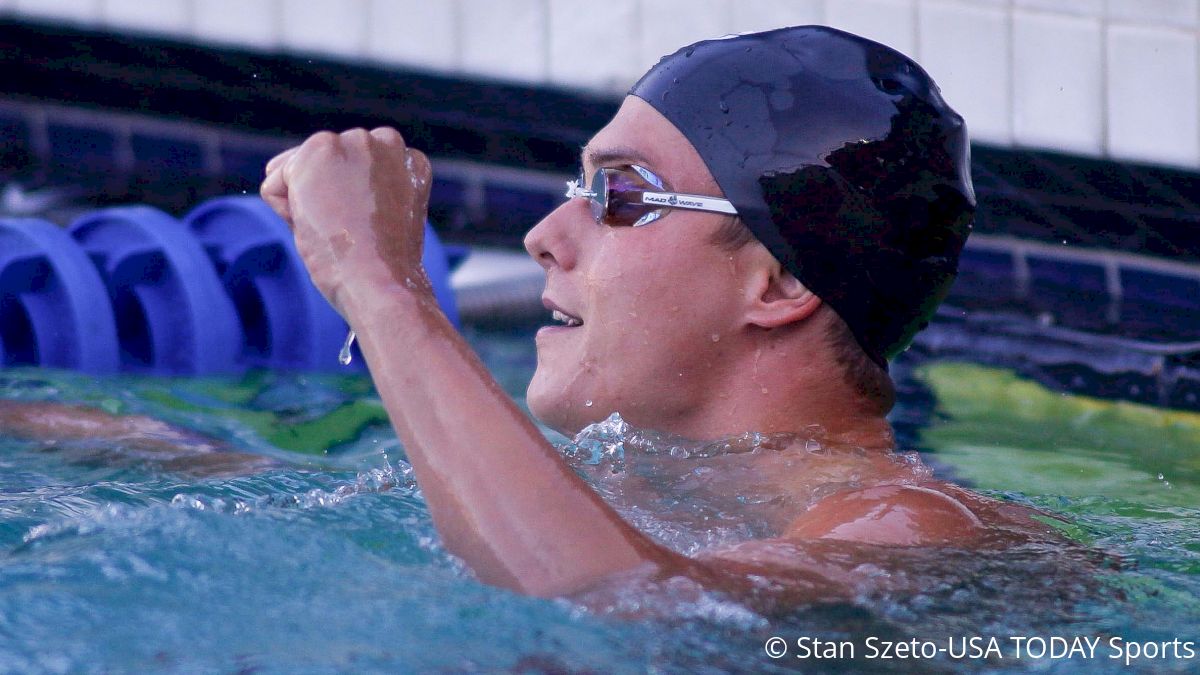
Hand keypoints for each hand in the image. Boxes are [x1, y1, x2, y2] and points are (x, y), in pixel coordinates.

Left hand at [260, 127, 432, 314]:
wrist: (379, 282)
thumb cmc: (381, 269)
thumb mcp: (385, 222)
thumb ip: (364, 193)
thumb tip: (315, 192)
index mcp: (409, 162)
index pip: (354, 173)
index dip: (349, 207)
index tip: (369, 232)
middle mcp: (385, 142)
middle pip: (324, 166)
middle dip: (322, 198)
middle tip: (350, 233)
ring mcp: (352, 143)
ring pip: (298, 171)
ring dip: (304, 204)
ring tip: (335, 230)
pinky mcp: (319, 151)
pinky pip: (275, 182)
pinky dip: (284, 211)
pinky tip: (316, 226)